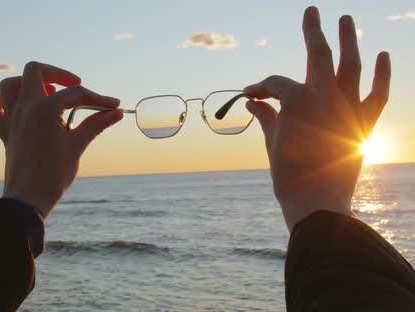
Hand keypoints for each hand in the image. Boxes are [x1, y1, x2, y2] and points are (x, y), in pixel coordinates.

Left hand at [0, 62, 122, 217]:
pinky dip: (3, 103)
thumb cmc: (54, 175)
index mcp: (44, 109)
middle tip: (74, 86)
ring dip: (28, 83)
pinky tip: (19, 107)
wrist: (28, 199)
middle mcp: (24, 109)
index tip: (113, 105)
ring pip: (10, 85)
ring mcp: (11, 120)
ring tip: (48, 93)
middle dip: (57, 73)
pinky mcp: (4, 133)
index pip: (75, 94)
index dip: (97, 98)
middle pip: (34, 71)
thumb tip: (116, 112)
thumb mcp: (78, 145)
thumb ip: (95, 124)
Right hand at [244, 7, 390, 230]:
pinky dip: (382, 76)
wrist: (317, 202)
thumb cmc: (289, 175)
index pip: (275, 84)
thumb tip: (253, 104)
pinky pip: (377, 95)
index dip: (259, 88)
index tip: (249, 97)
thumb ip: (265, 117)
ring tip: (346, 20)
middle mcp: (324, 96)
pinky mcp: (363, 124)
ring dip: (350, 40)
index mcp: (297, 100)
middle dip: (314, 31)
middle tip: (313, 11)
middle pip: (319, 55)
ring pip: (352, 65)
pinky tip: (383, 56)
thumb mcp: (272, 143)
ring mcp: (347, 108)